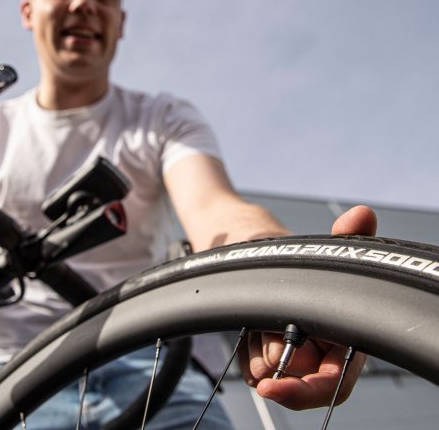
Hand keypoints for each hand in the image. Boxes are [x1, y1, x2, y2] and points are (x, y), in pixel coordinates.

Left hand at [239, 205, 376, 409]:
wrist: (257, 254)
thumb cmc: (295, 256)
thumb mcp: (322, 247)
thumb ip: (347, 237)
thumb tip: (362, 216)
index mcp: (346, 339)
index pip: (333, 385)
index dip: (305, 391)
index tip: (271, 387)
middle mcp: (320, 355)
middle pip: (291, 377)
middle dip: (270, 351)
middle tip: (260, 321)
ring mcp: (292, 359)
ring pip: (265, 372)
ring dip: (255, 344)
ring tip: (257, 315)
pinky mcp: (267, 357)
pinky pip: (250, 368)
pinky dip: (244, 348)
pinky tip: (248, 328)